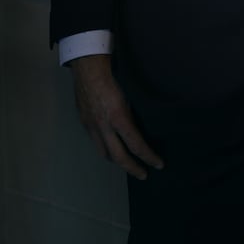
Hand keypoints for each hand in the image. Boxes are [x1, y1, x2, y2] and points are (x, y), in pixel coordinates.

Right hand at [70, 54, 163, 179]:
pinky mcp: (85, 123)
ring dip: (117, 161)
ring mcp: (92, 126)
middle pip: (119, 156)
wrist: (89, 69)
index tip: (158, 164)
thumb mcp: (130, 95)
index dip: (148, 157)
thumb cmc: (114, 77)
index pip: (137, 145)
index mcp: (119, 118)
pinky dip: (106, 148)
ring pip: (105, 153)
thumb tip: (145, 128)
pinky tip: (112, 147)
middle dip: (132, 168)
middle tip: (144, 174)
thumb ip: (134, 114)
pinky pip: (96, 142)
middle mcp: (104, 126)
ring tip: (128, 163)